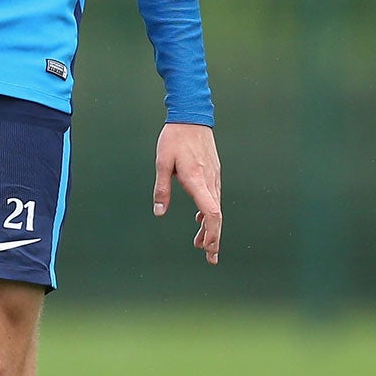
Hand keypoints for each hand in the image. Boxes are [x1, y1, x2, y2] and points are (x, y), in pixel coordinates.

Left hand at [153, 122, 221, 264]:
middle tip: (210, 258)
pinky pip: (213, 198)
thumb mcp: (162, 163)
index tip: (207, 246)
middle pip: (216, 216)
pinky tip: (200, 221)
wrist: (192, 116)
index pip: (210, 211)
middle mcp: (209, 181)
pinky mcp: (213, 173)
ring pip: (215, 209)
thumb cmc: (174, 138)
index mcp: (197, 180)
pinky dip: (208, 214)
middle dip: (214, 239)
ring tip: (201, 245)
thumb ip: (161, 189)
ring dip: (210, 228)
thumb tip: (159, 212)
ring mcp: (214, 177)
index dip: (211, 231)